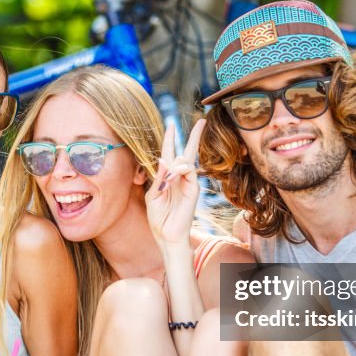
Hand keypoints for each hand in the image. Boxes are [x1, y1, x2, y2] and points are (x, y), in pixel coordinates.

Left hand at [147, 120, 205, 248]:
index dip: (170, 140)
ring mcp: (188, 182)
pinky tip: (172, 177)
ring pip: (186, 161)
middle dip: (194, 136)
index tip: (171, 125)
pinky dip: (179, 170)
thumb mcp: (153, 195)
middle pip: (187, 152)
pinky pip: (190, 171)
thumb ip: (158, 177)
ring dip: (174, 166)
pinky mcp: (194, 189)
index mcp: (167, 177)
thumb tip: (164, 159)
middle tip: (202, 121)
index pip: (170, 154)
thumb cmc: (158, 218)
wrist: (166, 235)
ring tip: (167, 180)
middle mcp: (179, 177)